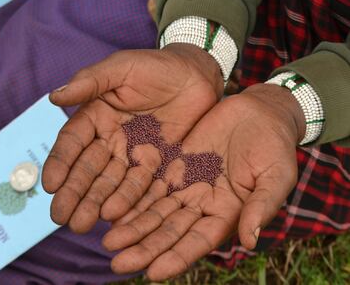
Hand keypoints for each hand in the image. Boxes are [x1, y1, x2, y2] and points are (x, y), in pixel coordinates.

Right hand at [42, 43, 222, 232]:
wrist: (195, 75)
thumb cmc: (156, 66)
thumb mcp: (121, 68)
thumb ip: (90, 82)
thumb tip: (54, 97)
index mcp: (96, 116)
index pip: (73, 142)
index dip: (61, 163)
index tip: (51, 185)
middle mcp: (110, 138)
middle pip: (88, 169)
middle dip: (74, 193)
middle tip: (61, 217)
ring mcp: (132, 153)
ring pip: (110, 182)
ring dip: (96, 203)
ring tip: (82, 225)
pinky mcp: (155, 163)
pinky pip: (140, 185)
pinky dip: (128, 201)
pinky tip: (115, 219)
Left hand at [103, 84, 304, 280]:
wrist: (259, 115)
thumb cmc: (274, 148)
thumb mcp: (275, 177)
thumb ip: (261, 206)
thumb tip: (250, 240)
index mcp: (226, 214)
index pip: (198, 242)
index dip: (176, 257)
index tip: (152, 272)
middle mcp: (201, 205)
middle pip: (169, 231)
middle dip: (144, 248)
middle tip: (116, 263)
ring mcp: (186, 186)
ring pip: (154, 210)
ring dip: (131, 226)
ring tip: (107, 240)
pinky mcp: (174, 165)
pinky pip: (149, 183)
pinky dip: (132, 197)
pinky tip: (112, 207)